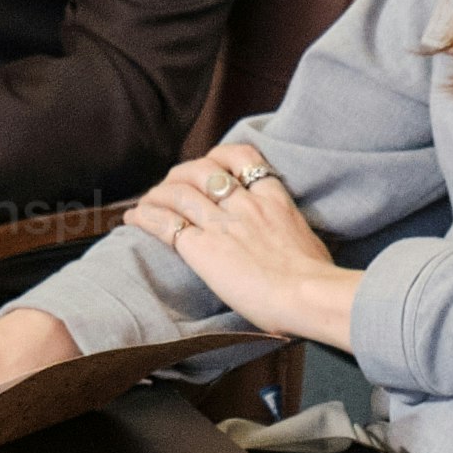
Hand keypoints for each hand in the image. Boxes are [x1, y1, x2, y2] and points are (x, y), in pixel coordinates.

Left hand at [121, 144, 357, 347]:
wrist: (309, 295)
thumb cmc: (320, 281)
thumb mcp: (312, 244)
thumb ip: (295, 237)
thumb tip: (299, 251)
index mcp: (274, 200)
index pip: (242, 158)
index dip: (219, 157)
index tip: (211, 165)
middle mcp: (244, 205)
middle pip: (202, 171)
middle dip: (180, 174)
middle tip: (171, 186)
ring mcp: (221, 224)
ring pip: (178, 192)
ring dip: (157, 194)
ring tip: (147, 202)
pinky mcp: (202, 248)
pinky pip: (164, 223)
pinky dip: (144, 217)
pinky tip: (132, 219)